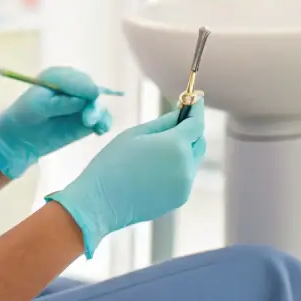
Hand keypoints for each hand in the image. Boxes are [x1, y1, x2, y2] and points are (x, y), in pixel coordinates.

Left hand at [0, 66, 112, 179]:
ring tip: (91, 125)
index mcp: (60, 76)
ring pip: (99, 104)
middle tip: (87, 118)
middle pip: (92, 90)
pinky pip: (102, 119)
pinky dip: (104, 124)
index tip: (89, 97)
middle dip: (92, 102)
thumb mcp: (38, 106)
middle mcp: (74, 87)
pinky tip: (99, 131)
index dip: (83, 87)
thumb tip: (81, 102)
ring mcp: (83, 103)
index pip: (77, 78)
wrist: (22, 136)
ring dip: (99, 114)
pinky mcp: (88, 120)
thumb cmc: (25, 115)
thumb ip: (60, 103)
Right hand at [45, 104, 206, 257]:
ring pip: (193, 160)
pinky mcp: (180, 199)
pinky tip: (156, 167)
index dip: (197, 109)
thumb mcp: (135, 134)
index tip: (196, 98)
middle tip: (177, 120)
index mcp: (175, 146)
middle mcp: (186, 166)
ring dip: (184, 149)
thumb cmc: (113, 163)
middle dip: (192, 130)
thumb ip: (163, 122)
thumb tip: (180, 114)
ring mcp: (185, 185)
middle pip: (199, 142)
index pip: (197, 123)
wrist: (101, 202)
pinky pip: (185, 176)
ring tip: (160, 147)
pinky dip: (178, 167)